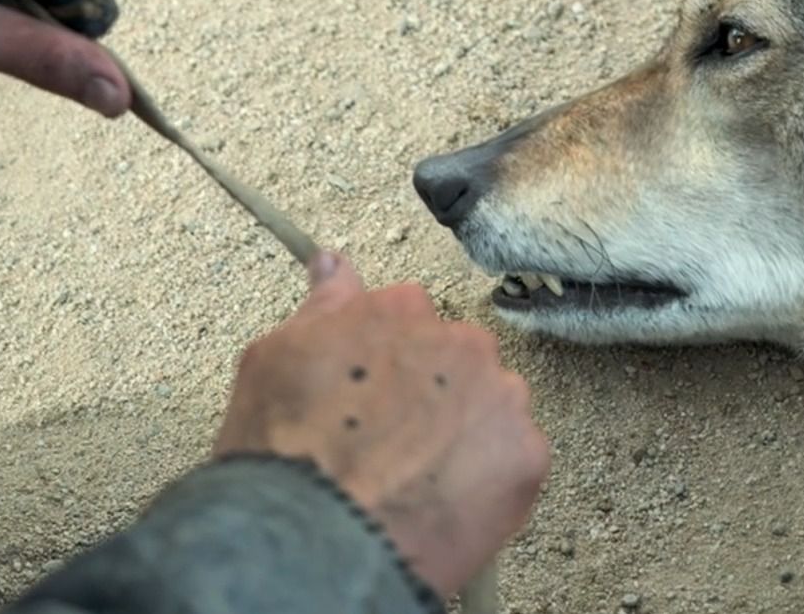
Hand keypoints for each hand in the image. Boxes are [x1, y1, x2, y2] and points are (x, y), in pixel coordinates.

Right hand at [212, 251, 549, 598]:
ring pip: (493, 407)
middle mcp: (461, 342)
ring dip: (468, 434)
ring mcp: (501, 398)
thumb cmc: (286, 452)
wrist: (319, 538)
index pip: (410, 316)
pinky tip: (447, 503)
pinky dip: (490, 481)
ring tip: (421, 479)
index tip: (372, 392)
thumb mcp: (276, 359)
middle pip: (458, 360)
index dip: (388, 360)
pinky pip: (516, 460)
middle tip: (395, 443)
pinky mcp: (527, 456)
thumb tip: (334, 265)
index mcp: (403, 310)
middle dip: (435, 393)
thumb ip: (322, 306)